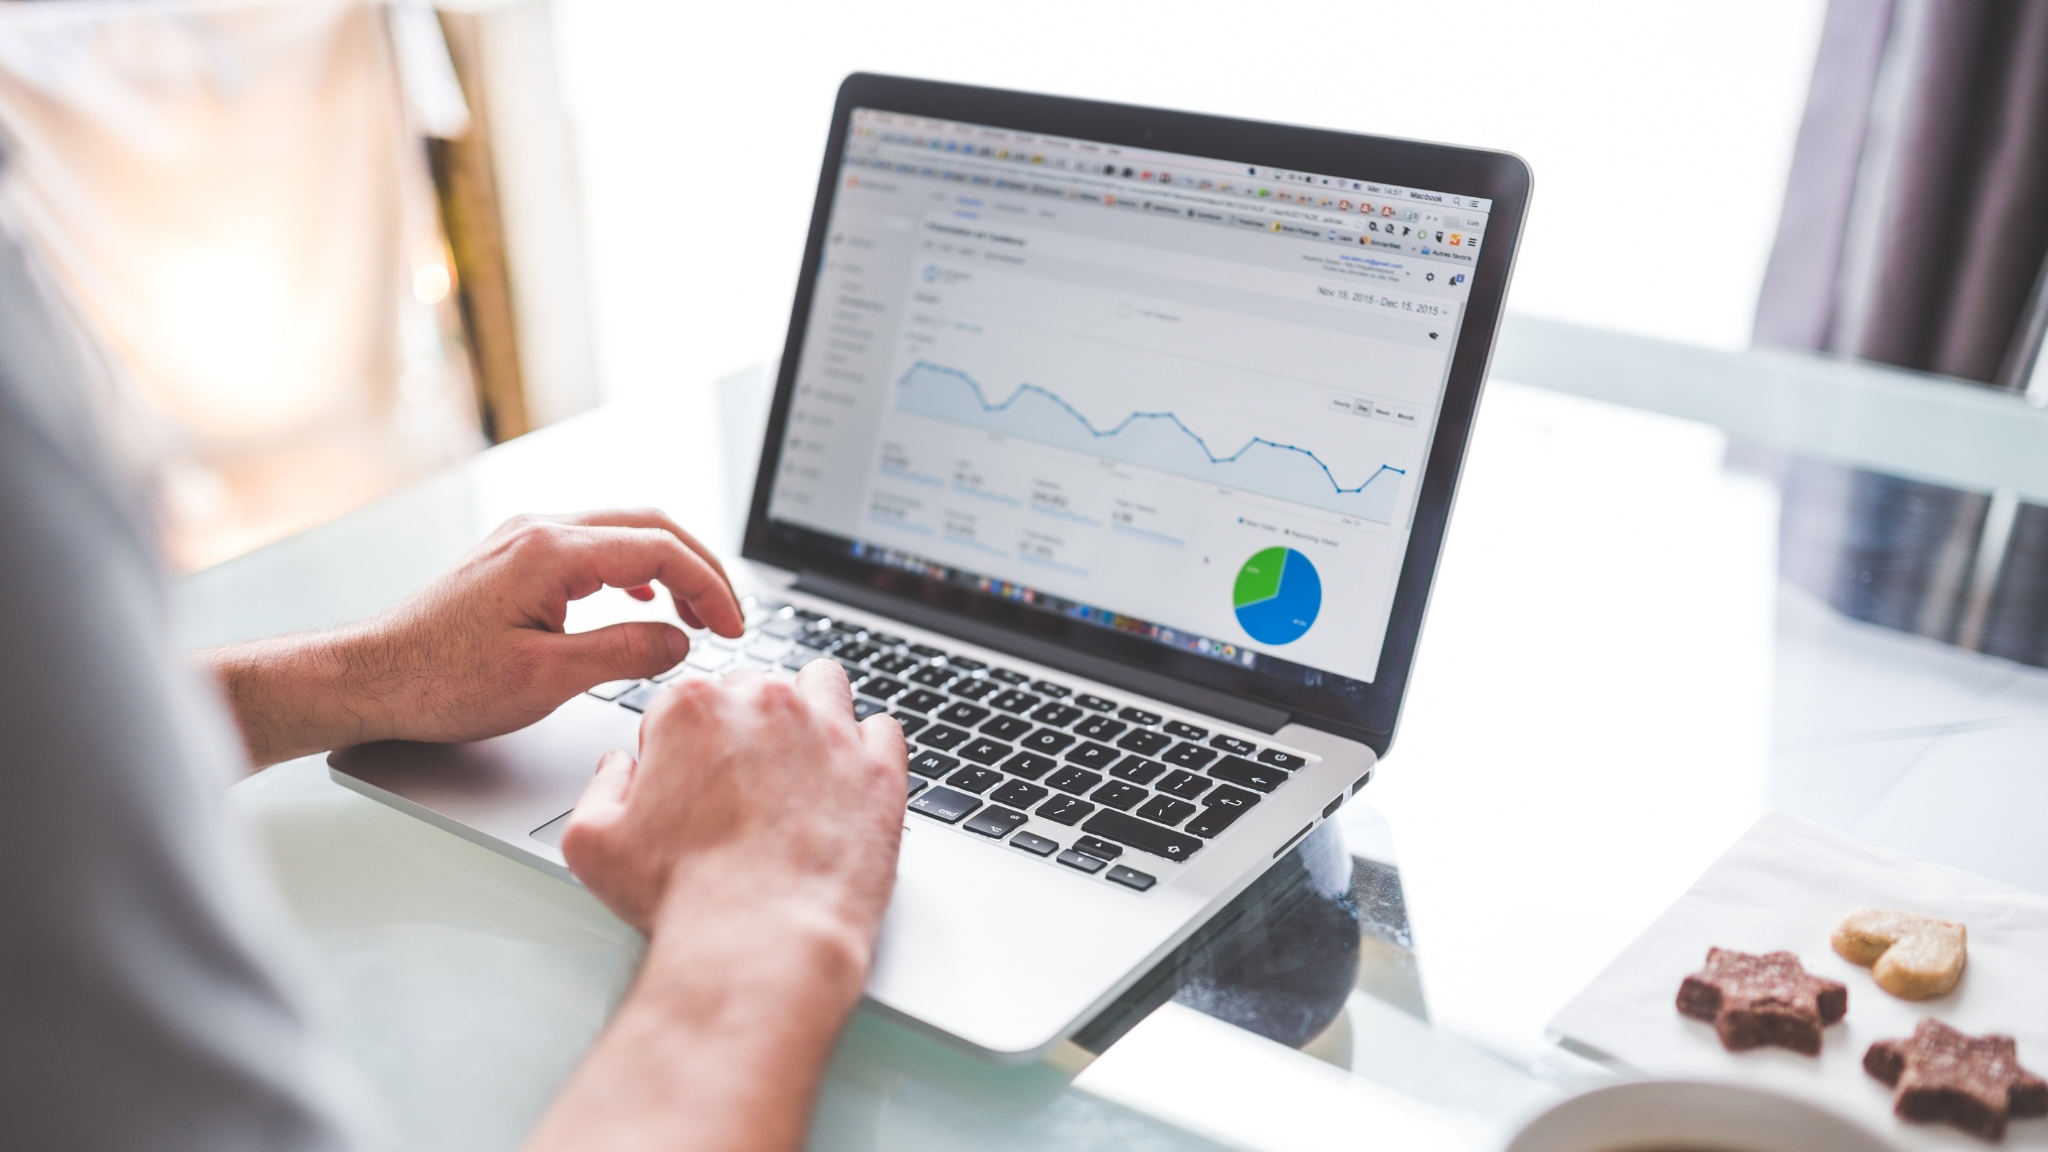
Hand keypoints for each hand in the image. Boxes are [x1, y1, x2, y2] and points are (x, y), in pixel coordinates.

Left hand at [201, 509, 742, 765]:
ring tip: (696, 613)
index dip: (710, 586)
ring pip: (624, 531)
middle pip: (650, 525)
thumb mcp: (545, 680)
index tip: (733, 628)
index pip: (660, 549)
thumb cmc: (438, 682)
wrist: (369, 678)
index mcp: (551, 552)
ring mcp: (525, 538)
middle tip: (729, 618)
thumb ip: (623, 654)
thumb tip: (679, 641)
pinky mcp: (516, 557)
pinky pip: (595, 546)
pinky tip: (642, 598)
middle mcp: (540, 531)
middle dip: (701, 570)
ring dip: (671, 568)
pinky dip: (635, 568)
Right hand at [526, 662, 905, 1151]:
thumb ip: (600, 787)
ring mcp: (830, 731)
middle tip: (740, 784)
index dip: (679, 744)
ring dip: (809, 710)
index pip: (683, 700)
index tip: (685, 782)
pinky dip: (868, 747)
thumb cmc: (681, 898)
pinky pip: (883, 729)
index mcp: (693, 708)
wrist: (760, 943)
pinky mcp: (880, 768)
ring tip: (799, 762)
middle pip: (753, 689)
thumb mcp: (592, 843)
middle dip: (743, 726)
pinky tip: (849, 779)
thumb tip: (619, 767)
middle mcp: (764, 704)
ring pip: (822, 685)